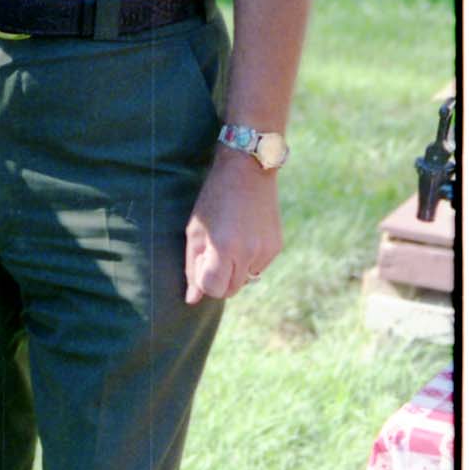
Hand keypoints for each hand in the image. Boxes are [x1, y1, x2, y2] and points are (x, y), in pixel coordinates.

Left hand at [184, 149, 282, 303]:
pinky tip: (244, 234)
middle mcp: (248, 253)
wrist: (247, 169)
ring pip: (245, 280)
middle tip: (214, 251)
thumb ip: (192, 266)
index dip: (203, 279)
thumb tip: (192, 300)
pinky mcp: (276, 247)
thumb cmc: (214, 197)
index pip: (213, 289)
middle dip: (218, 279)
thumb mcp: (195, 230)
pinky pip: (258, 267)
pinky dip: (248, 259)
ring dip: (234, 269)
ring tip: (230, 237)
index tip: (202, 259)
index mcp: (224, 248)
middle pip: (230, 290)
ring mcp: (266, 251)